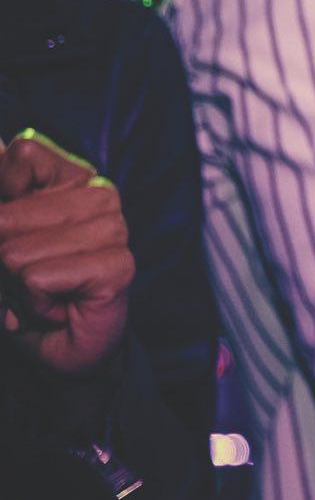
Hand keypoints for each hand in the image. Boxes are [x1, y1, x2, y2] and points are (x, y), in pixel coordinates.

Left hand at [0, 129, 133, 376]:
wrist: (63, 345)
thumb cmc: (29, 285)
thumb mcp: (4, 232)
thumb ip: (4, 194)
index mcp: (73, 176)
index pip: (22, 154)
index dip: (4, 195)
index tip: (10, 229)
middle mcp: (101, 195)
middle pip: (8, 216)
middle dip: (3, 255)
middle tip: (24, 275)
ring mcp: (114, 230)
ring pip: (19, 253)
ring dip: (16, 284)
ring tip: (40, 292)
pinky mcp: (118, 268)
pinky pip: (39, 280)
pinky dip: (34, 303)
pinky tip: (57, 306)